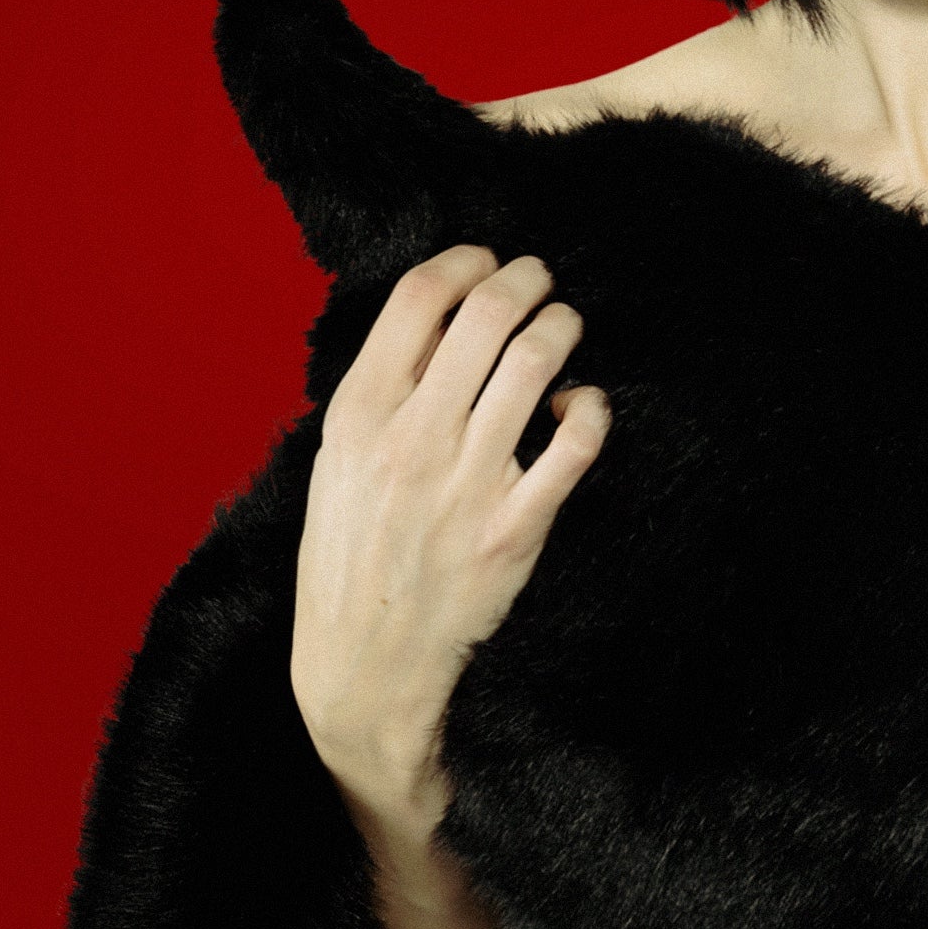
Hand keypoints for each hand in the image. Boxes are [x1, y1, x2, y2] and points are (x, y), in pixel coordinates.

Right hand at [291, 245, 608, 807]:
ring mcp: (469, 483)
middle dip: (525, 280)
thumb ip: (380, 392)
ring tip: (563, 325)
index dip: (464, 261)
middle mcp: (413, 440)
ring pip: (536, 363)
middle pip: (486, 316)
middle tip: (538, 280)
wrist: (363, 667)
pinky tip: (582, 405)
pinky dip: (590, 407)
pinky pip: (575, 443)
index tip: (484, 260)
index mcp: (359, 415)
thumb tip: (438, 319)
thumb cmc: (350, 557)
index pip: (419, 298)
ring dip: (561, 327)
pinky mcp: (517, 528)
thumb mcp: (337, 464)